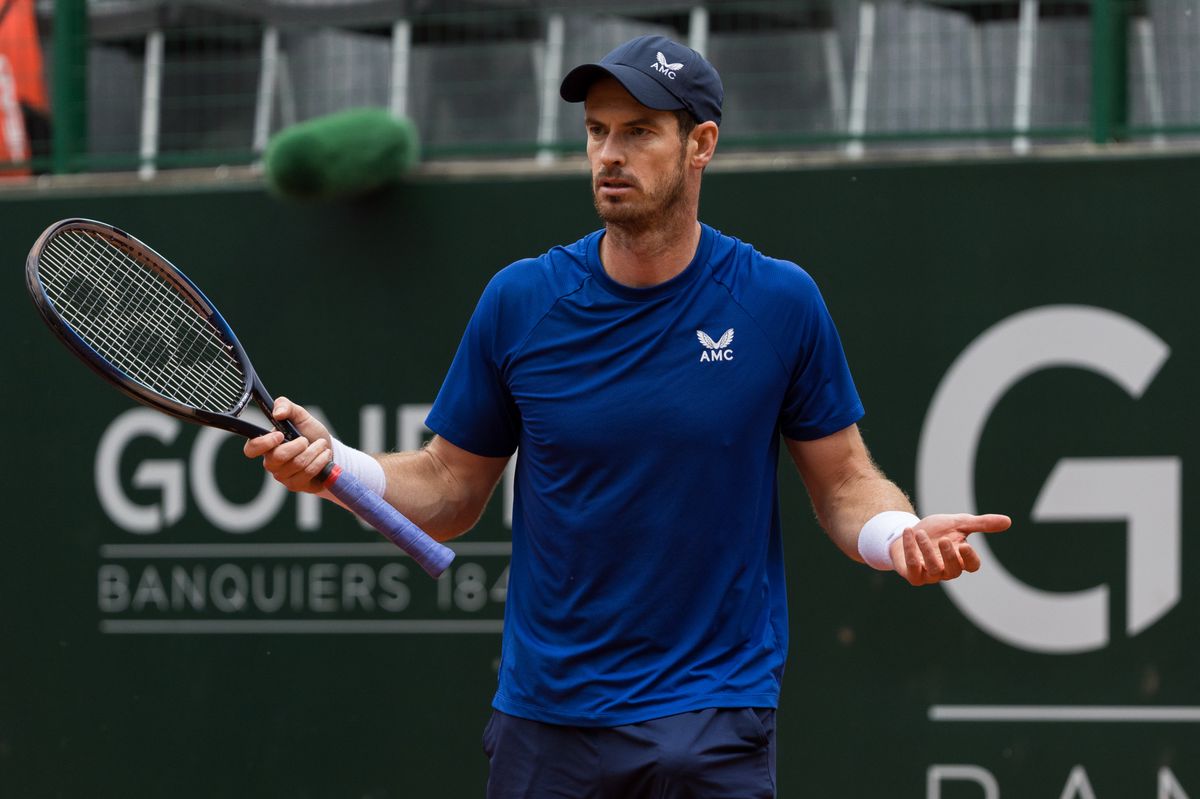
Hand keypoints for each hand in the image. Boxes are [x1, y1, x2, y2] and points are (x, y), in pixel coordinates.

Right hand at [242, 396, 332, 492]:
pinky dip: (320, 461)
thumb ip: (287, 406)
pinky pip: (307, 474)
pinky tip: (324, 456)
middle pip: (278, 457)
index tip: (280, 435)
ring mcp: (282, 475)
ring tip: (321, 445)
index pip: (251, 449)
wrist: (328, 449)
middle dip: (299, 445)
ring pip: (297, 464)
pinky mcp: (295, 485)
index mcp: (267, 444)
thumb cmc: (309, 432)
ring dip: (314, 451)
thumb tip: (277, 413)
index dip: (263, 443)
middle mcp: (271, 461)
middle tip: (307, 440)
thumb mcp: (300, 415)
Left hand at [889, 513, 1010, 585]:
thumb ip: (981, 524)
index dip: (970, 558)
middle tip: (944, 539)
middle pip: (954, 570)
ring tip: (920, 533)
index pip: (972, 566)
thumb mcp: (959, 523)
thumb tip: (1008, 521)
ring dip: (926, 551)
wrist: (908, 533)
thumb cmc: (937, 530)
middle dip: (949, 556)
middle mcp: (947, 570)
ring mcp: (929, 575)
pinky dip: (909, 550)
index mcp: (960, 559)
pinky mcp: (913, 575)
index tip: (965, 545)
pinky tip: (908, 532)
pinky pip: (912, 568)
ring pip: (933, 569)